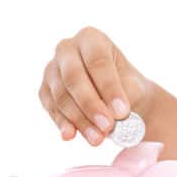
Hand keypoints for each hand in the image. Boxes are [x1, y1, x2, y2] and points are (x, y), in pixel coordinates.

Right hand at [38, 26, 150, 145]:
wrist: (118, 100)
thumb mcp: (132, 87)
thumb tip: (111, 116)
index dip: (109, 87)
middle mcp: (67, 48)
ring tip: (97, 138)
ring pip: (61, 95)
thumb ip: (122, 97)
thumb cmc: (127, 87)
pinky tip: (71, 135)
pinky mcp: (45, 90)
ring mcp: (52, 69)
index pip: (97, 61)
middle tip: (108, 126)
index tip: (122, 111)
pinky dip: (63, 123)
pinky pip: (51, 108)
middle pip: (74, 77)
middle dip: (91, 104)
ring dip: (79, 119)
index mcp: (91, 38)